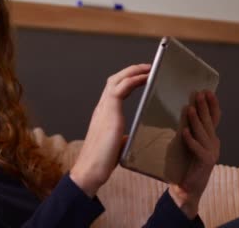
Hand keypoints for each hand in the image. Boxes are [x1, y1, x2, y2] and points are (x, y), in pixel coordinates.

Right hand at [70, 64, 150, 196]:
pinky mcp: (109, 113)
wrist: (90, 170)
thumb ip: (121, 138)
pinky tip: (145, 78)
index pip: (114, 90)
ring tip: (148, 68)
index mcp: (103, 114)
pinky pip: (120, 89)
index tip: (141, 77)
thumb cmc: (101, 161)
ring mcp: (104, 109)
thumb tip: (127, 138)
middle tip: (147, 68)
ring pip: (116, 80)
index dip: (127, 80)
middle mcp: (102, 108)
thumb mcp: (115, 145)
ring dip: (133, 71)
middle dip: (131, 71)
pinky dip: (133, 80)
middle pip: (114, 80)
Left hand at [168, 90, 220, 218]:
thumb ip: (189, 131)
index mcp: (210, 139)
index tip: (208, 91)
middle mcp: (213, 144)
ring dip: (197, 120)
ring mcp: (211, 154)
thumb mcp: (188, 144)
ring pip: (204, 133)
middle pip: (210, 122)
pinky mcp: (205, 163)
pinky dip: (191, 140)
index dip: (212, 105)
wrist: (187, 190)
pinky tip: (184, 132)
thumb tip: (180, 112)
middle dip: (205, 107)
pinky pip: (198, 149)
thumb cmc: (185, 165)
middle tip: (200, 94)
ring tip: (190, 108)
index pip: (214, 118)